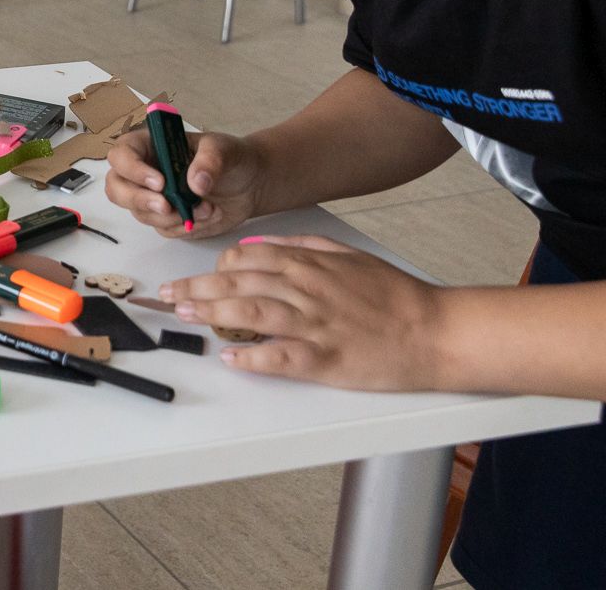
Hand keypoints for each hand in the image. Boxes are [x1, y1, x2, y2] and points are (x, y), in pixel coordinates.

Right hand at [104, 126, 263, 237]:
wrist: (249, 184)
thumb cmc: (231, 158)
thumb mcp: (224, 149)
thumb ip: (210, 161)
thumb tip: (196, 182)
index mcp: (149, 145)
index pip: (122, 155)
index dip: (132, 169)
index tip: (160, 182)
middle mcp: (143, 172)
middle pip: (116, 189)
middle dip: (139, 200)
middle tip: (167, 207)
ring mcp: (152, 197)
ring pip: (141, 213)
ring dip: (174, 216)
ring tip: (208, 208)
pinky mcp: (165, 219)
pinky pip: (164, 229)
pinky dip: (186, 226)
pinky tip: (209, 214)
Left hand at [162, 235, 448, 390]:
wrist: (435, 331)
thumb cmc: (393, 295)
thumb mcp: (348, 256)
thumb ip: (304, 247)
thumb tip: (261, 245)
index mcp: (310, 265)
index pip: (248, 259)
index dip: (215, 268)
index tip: (194, 276)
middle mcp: (307, 291)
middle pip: (240, 285)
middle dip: (199, 288)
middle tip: (170, 295)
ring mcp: (316, 325)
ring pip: (253, 314)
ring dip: (214, 314)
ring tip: (187, 315)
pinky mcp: (327, 359)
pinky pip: (282, 357)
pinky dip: (253, 358)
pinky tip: (231, 359)